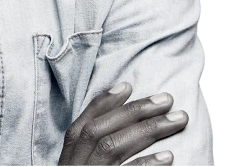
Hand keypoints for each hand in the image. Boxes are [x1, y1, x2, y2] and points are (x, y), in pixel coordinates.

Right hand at [58, 82, 188, 165]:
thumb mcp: (78, 166)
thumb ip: (90, 145)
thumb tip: (118, 110)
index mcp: (68, 156)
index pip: (84, 122)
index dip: (104, 102)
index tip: (128, 85)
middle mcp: (75, 165)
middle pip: (102, 131)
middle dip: (135, 111)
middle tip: (167, 99)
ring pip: (113, 147)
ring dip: (147, 130)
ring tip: (177, 120)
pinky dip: (146, 165)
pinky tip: (168, 156)